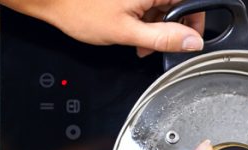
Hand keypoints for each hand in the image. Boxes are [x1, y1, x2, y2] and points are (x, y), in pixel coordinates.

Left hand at [1, 0, 204, 56]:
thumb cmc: (80, 11)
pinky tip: (132, 32)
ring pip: (162, 6)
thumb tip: (193, 42)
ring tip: (139, 43)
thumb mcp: (127, 32)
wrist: (52, 1)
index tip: (190, 39)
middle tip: (157, 46)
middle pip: (177, 4)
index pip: (192, 2)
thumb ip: (164, 38)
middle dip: (171, 28)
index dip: (195, 22)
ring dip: (156, 26)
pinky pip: (148, 4)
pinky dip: (144, 20)